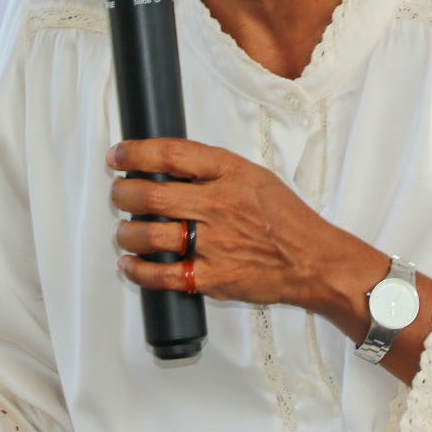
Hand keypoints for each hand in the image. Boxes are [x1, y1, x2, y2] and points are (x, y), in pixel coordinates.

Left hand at [107, 139, 380, 318]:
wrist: (313, 261)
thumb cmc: (286, 218)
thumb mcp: (255, 176)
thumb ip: (214, 170)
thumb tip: (168, 165)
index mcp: (229, 174)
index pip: (170, 154)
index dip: (135, 152)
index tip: (117, 154)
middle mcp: (218, 205)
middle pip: (150, 195)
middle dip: (122, 193)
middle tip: (119, 194)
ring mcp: (213, 244)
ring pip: (149, 236)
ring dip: (126, 233)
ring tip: (124, 231)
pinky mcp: (212, 278)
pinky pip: (162, 275)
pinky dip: (137, 270)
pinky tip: (129, 263)